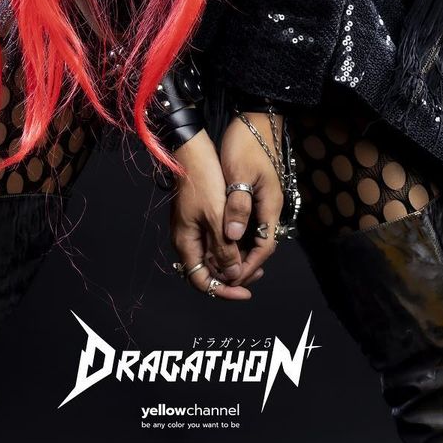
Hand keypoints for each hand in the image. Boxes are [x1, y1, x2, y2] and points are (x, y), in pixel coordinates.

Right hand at [169, 130, 263, 299]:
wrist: (192, 150)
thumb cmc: (202, 181)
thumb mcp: (215, 216)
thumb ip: (223, 248)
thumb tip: (232, 275)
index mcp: (186, 243)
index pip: (202, 281)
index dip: (224, 291)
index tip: (246, 292)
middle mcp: (186, 240)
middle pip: (207, 271)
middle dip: (232, 277)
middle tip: (257, 274)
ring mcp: (191, 228)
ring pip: (212, 256)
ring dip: (232, 262)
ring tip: (255, 261)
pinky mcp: (198, 217)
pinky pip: (214, 241)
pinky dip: (230, 247)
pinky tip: (245, 242)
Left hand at [217, 110, 286, 285]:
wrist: (255, 117)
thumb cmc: (246, 143)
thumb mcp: (239, 174)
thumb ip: (238, 206)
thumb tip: (234, 238)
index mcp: (270, 205)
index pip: (264, 247)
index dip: (248, 266)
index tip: (232, 280)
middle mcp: (271, 206)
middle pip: (260, 244)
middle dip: (244, 264)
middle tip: (224, 278)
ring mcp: (265, 199)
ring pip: (254, 234)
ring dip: (240, 251)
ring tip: (221, 264)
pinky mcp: (257, 192)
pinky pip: (250, 222)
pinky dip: (238, 235)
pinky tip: (223, 238)